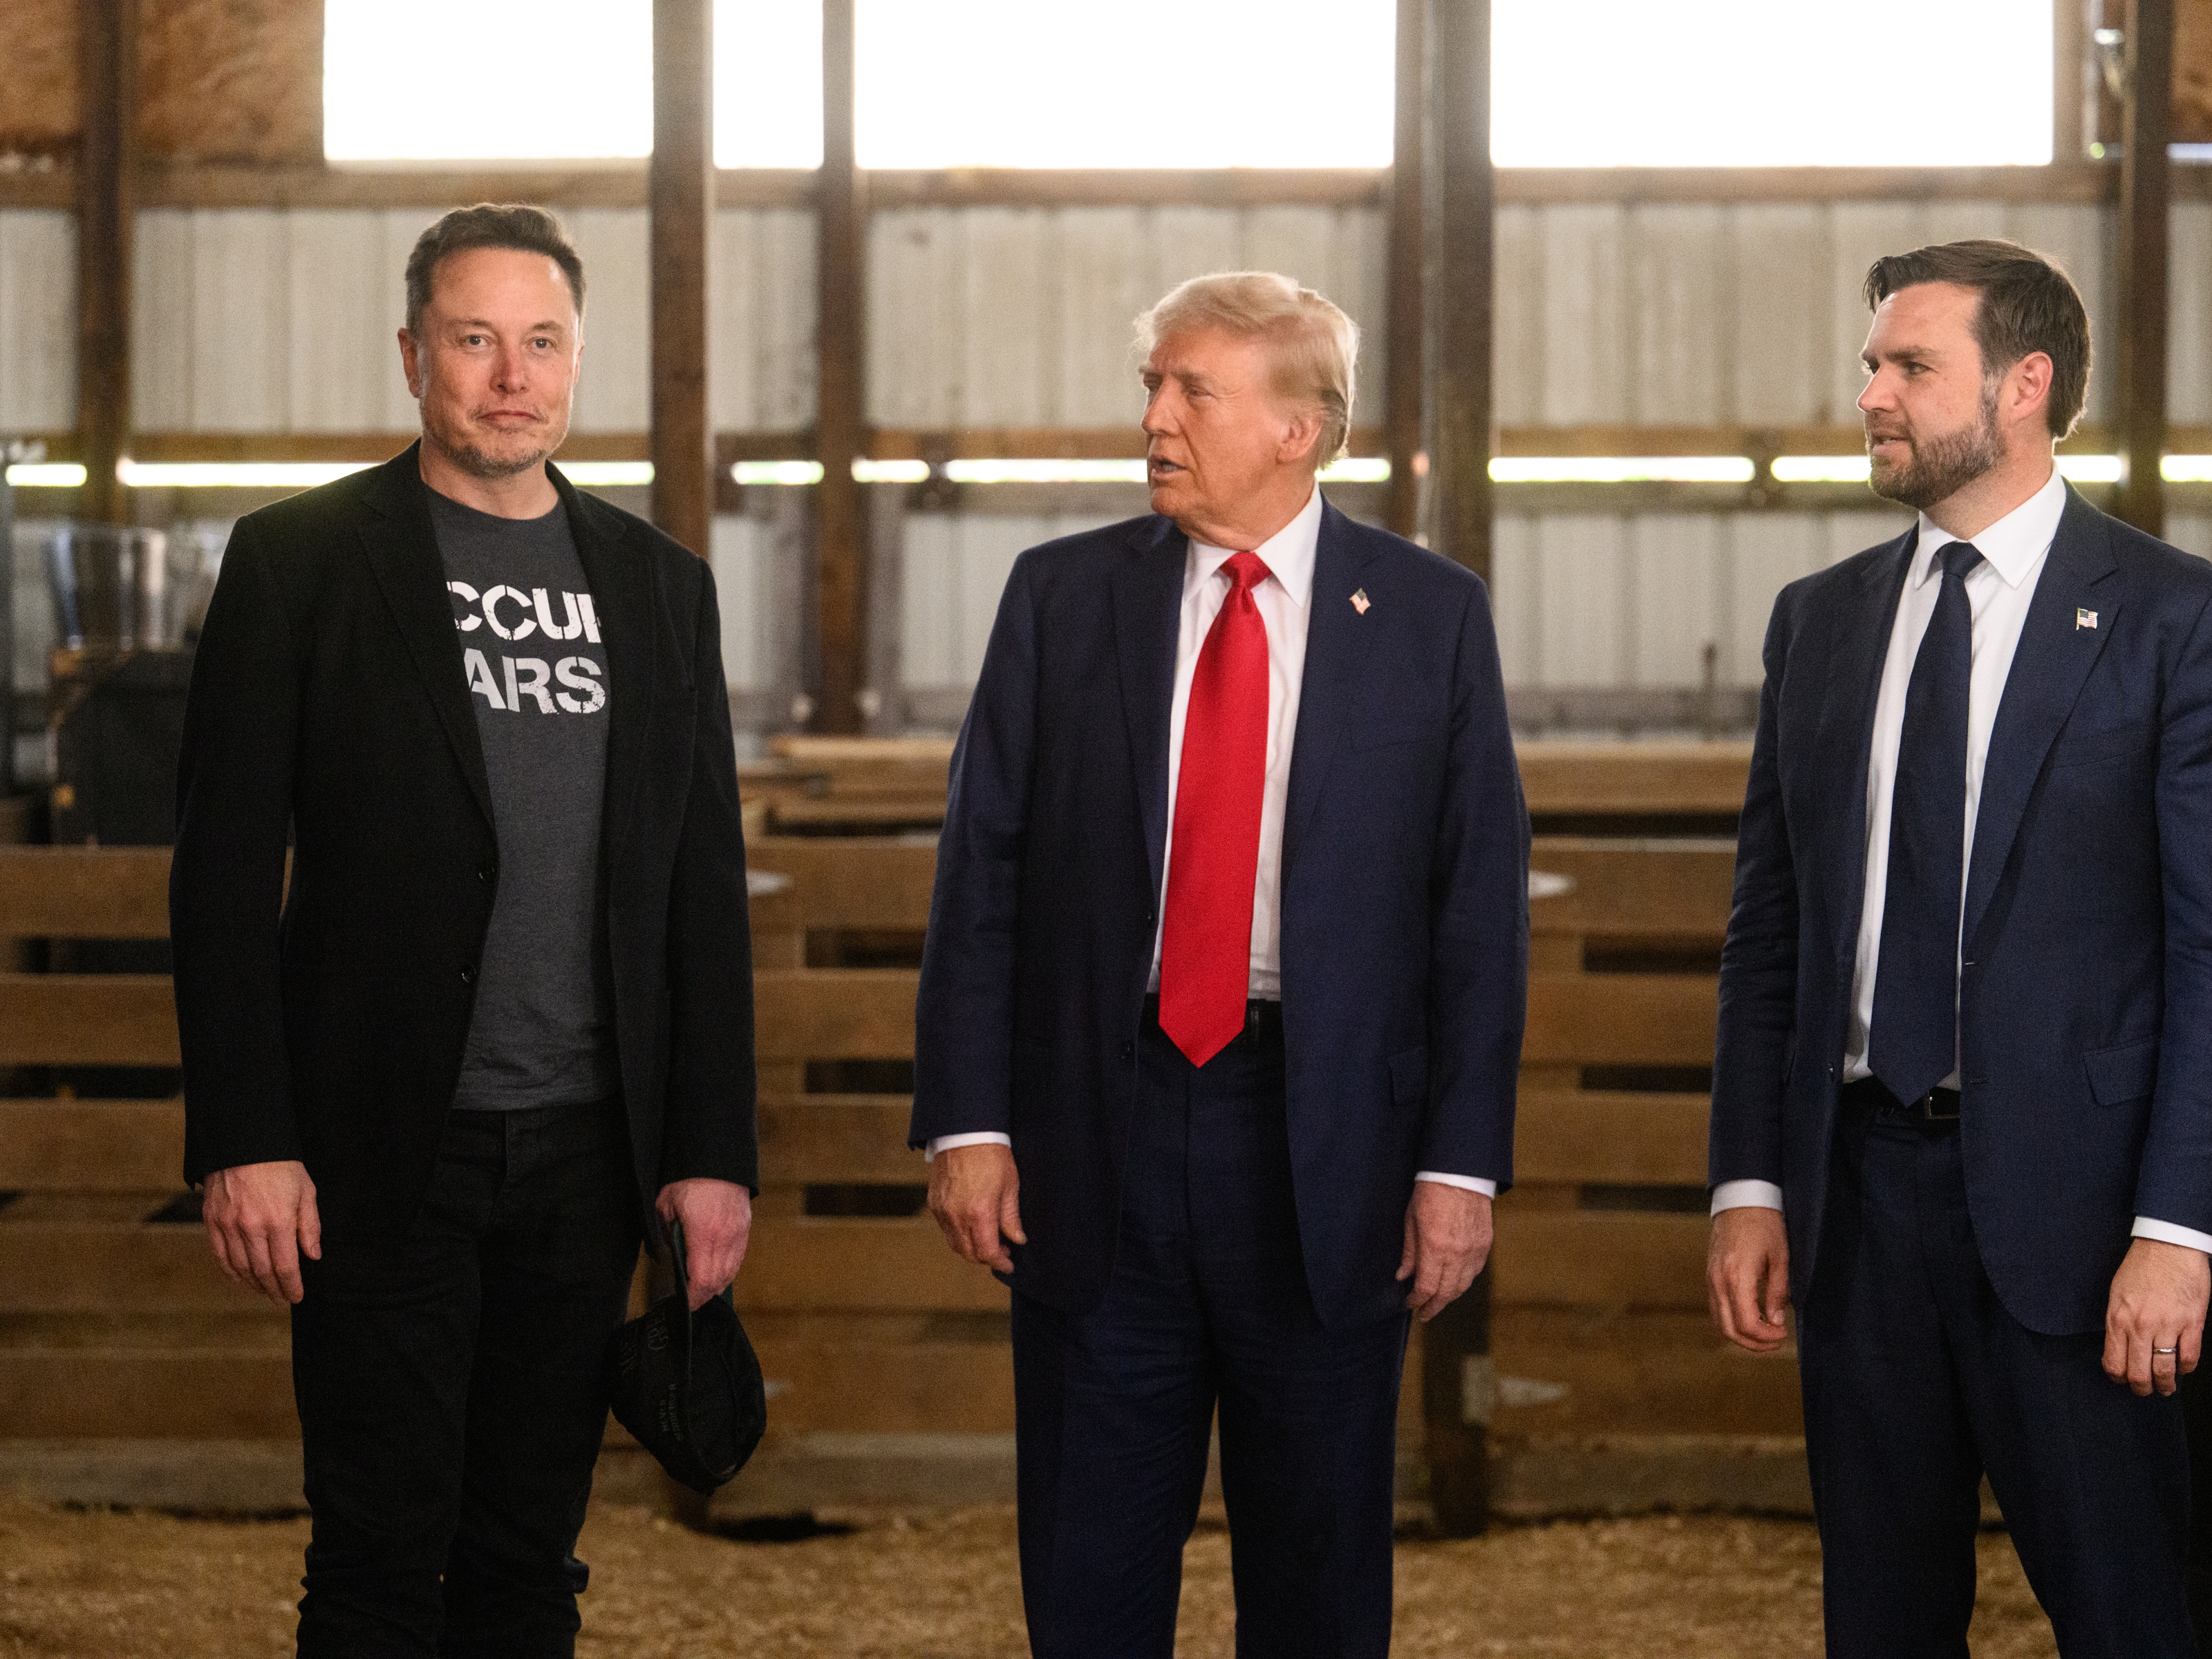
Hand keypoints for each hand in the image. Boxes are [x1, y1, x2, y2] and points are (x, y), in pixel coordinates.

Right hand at [202, 1160, 320, 1305]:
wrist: (244, 1142)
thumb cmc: (280, 1165)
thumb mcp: (306, 1191)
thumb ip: (310, 1226)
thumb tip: (312, 1256)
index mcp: (279, 1221)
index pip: (286, 1266)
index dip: (291, 1286)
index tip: (296, 1296)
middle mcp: (251, 1227)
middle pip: (262, 1271)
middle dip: (273, 1289)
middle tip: (281, 1298)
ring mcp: (228, 1225)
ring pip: (240, 1267)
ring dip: (253, 1284)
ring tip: (264, 1291)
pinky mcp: (212, 1220)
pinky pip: (220, 1255)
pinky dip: (230, 1272)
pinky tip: (240, 1278)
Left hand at [657, 1178, 752, 1309]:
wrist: (718, 1157)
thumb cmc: (688, 1178)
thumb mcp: (666, 1203)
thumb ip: (666, 1231)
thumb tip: (667, 1252)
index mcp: (704, 1233)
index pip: (701, 1279)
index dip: (693, 1297)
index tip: (683, 1305)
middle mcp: (725, 1238)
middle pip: (718, 1281)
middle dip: (703, 1296)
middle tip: (689, 1302)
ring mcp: (738, 1234)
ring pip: (731, 1272)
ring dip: (717, 1285)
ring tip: (702, 1290)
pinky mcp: (745, 1228)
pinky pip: (738, 1259)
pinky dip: (727, 1271)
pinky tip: (717, 1272)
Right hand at [927, 1143, 1024, 1273]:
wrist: (965, 1132)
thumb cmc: (991, 1155)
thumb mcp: (1010, 1186)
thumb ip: (1011, 1218)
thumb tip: (1017, 1239)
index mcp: (979, 1213)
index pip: (987, 1252)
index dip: (1000, 1263)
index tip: (1009, 1264)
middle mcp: (957, 1216)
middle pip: (969, 1253)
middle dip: (986, 1258)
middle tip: (1002, 1252)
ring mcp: (942, 1211)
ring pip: (955, 1244)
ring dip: (971, 1249)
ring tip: (988, 1240)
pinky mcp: (934, 1203)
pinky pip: (945, 1229)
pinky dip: (958, 1235)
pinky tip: (971, 1226)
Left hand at [1396, 1183, 1492, 1321]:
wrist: (1460, 1172)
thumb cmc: (1431, 1191)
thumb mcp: (1411, 1220)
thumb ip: (1409, 1251)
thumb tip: (1403, 1275)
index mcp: (1435, 1248)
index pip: (1426, 1287)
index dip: (1416, 1301)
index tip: (1410, 1304)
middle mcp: (1457, 1253)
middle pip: (1446, 1293)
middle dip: (1433, 1306)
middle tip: (1423, 1313)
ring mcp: (1474, 1250)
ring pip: (1463, 1286)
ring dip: (1449, 1297)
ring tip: (1438, 1301)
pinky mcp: (1485, 1244)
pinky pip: (1475, 1272)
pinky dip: (1464, 1282)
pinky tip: (1455, 1283)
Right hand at [1708, 1205, 1789, 1352]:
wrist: (1741, 1198)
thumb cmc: (1764, 1224)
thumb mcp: (1780, 1258)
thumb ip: (1778, 1292)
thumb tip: (1776, 1320)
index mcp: (1738, 1277)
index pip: (1747, 1324)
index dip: (1766, 1337)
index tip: (1783, 1334)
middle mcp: (1719, 1281)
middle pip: (1728, 1329)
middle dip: (1753, 1343)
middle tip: (1774, 1341)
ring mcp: (1711, 1278)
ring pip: (1719, 1321)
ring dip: (1741, 1334)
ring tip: (1764, 1333)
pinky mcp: (1710, 1274)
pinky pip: (1716, 1307)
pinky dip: (1731, 1320)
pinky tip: (1750, 1317)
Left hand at [2104, 1238, 2209, 1396]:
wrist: (2169, 1245)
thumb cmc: (2141, 1266)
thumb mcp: (2117, 1294)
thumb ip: (2118, 1322)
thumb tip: (2120, 1348)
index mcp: (2118, 1319)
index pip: (2114, 1362)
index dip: (2118, 1377)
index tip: (2123, 1380)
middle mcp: (2141, 1326)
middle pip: (2139, 1373)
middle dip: (2142, 1388)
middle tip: (2145, 1390)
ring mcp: (2168, 1326)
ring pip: (2165, 1370)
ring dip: (2165, 1384)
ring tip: (2166, 1387)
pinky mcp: (2192, 1323)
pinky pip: (2189, 1357)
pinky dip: (2186, 1368)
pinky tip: (2183, 1368)